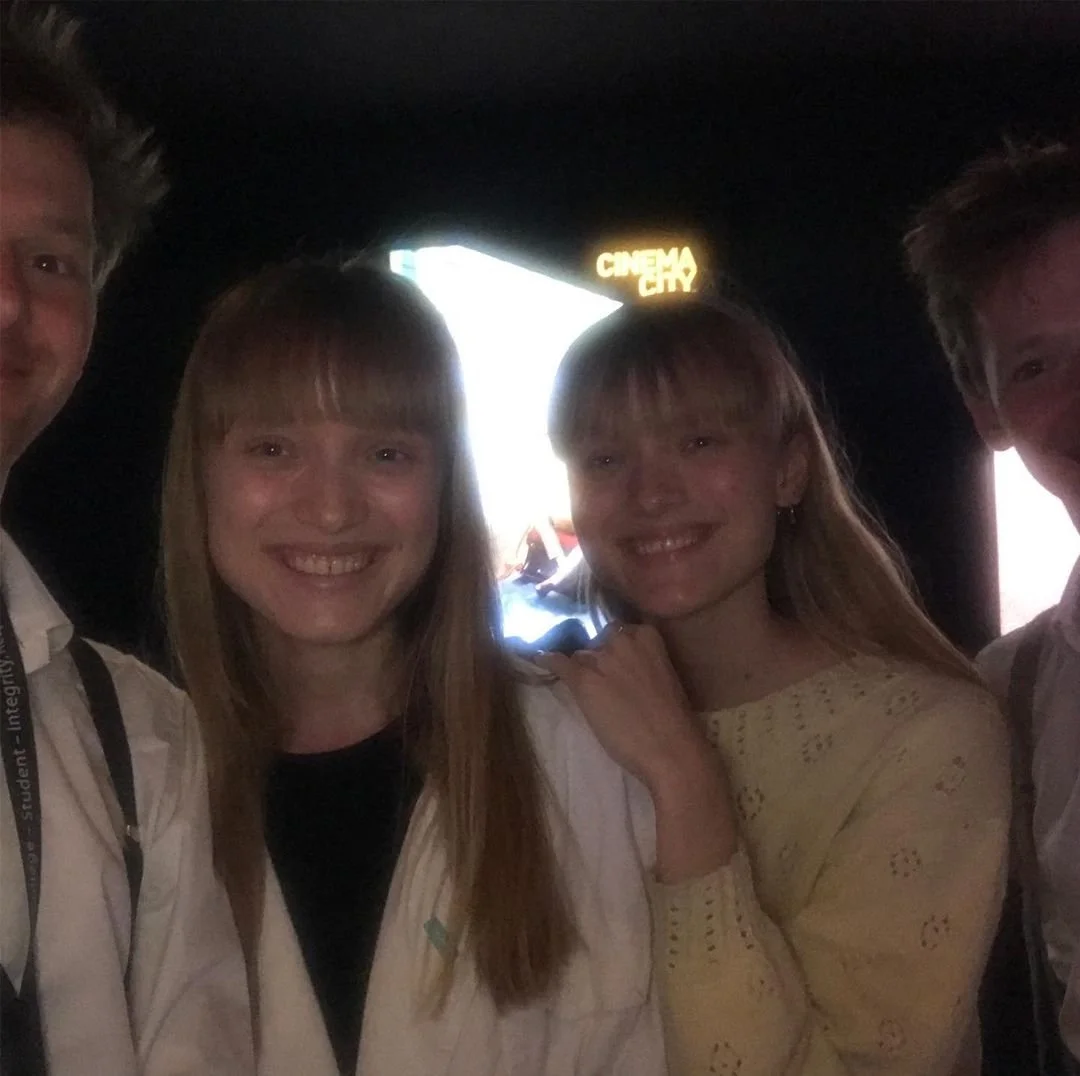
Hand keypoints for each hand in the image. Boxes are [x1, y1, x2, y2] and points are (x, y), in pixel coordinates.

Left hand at [539, 622, 738, 879]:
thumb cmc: (674, 721)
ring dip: (583, 669)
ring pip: (581, 655)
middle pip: (598, 640)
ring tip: (588, 688)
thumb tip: (621, 663)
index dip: (614, 646)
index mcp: (648, 636)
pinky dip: (547, 660)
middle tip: (606, 681)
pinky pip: (559, 663)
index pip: (621, 630)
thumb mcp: (663, 678)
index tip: (615, 659)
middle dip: (599, 656)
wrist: (670, 749)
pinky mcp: (584, 680)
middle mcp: (622, 640)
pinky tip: (539, 658)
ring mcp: (602, 658)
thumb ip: (643, 662)